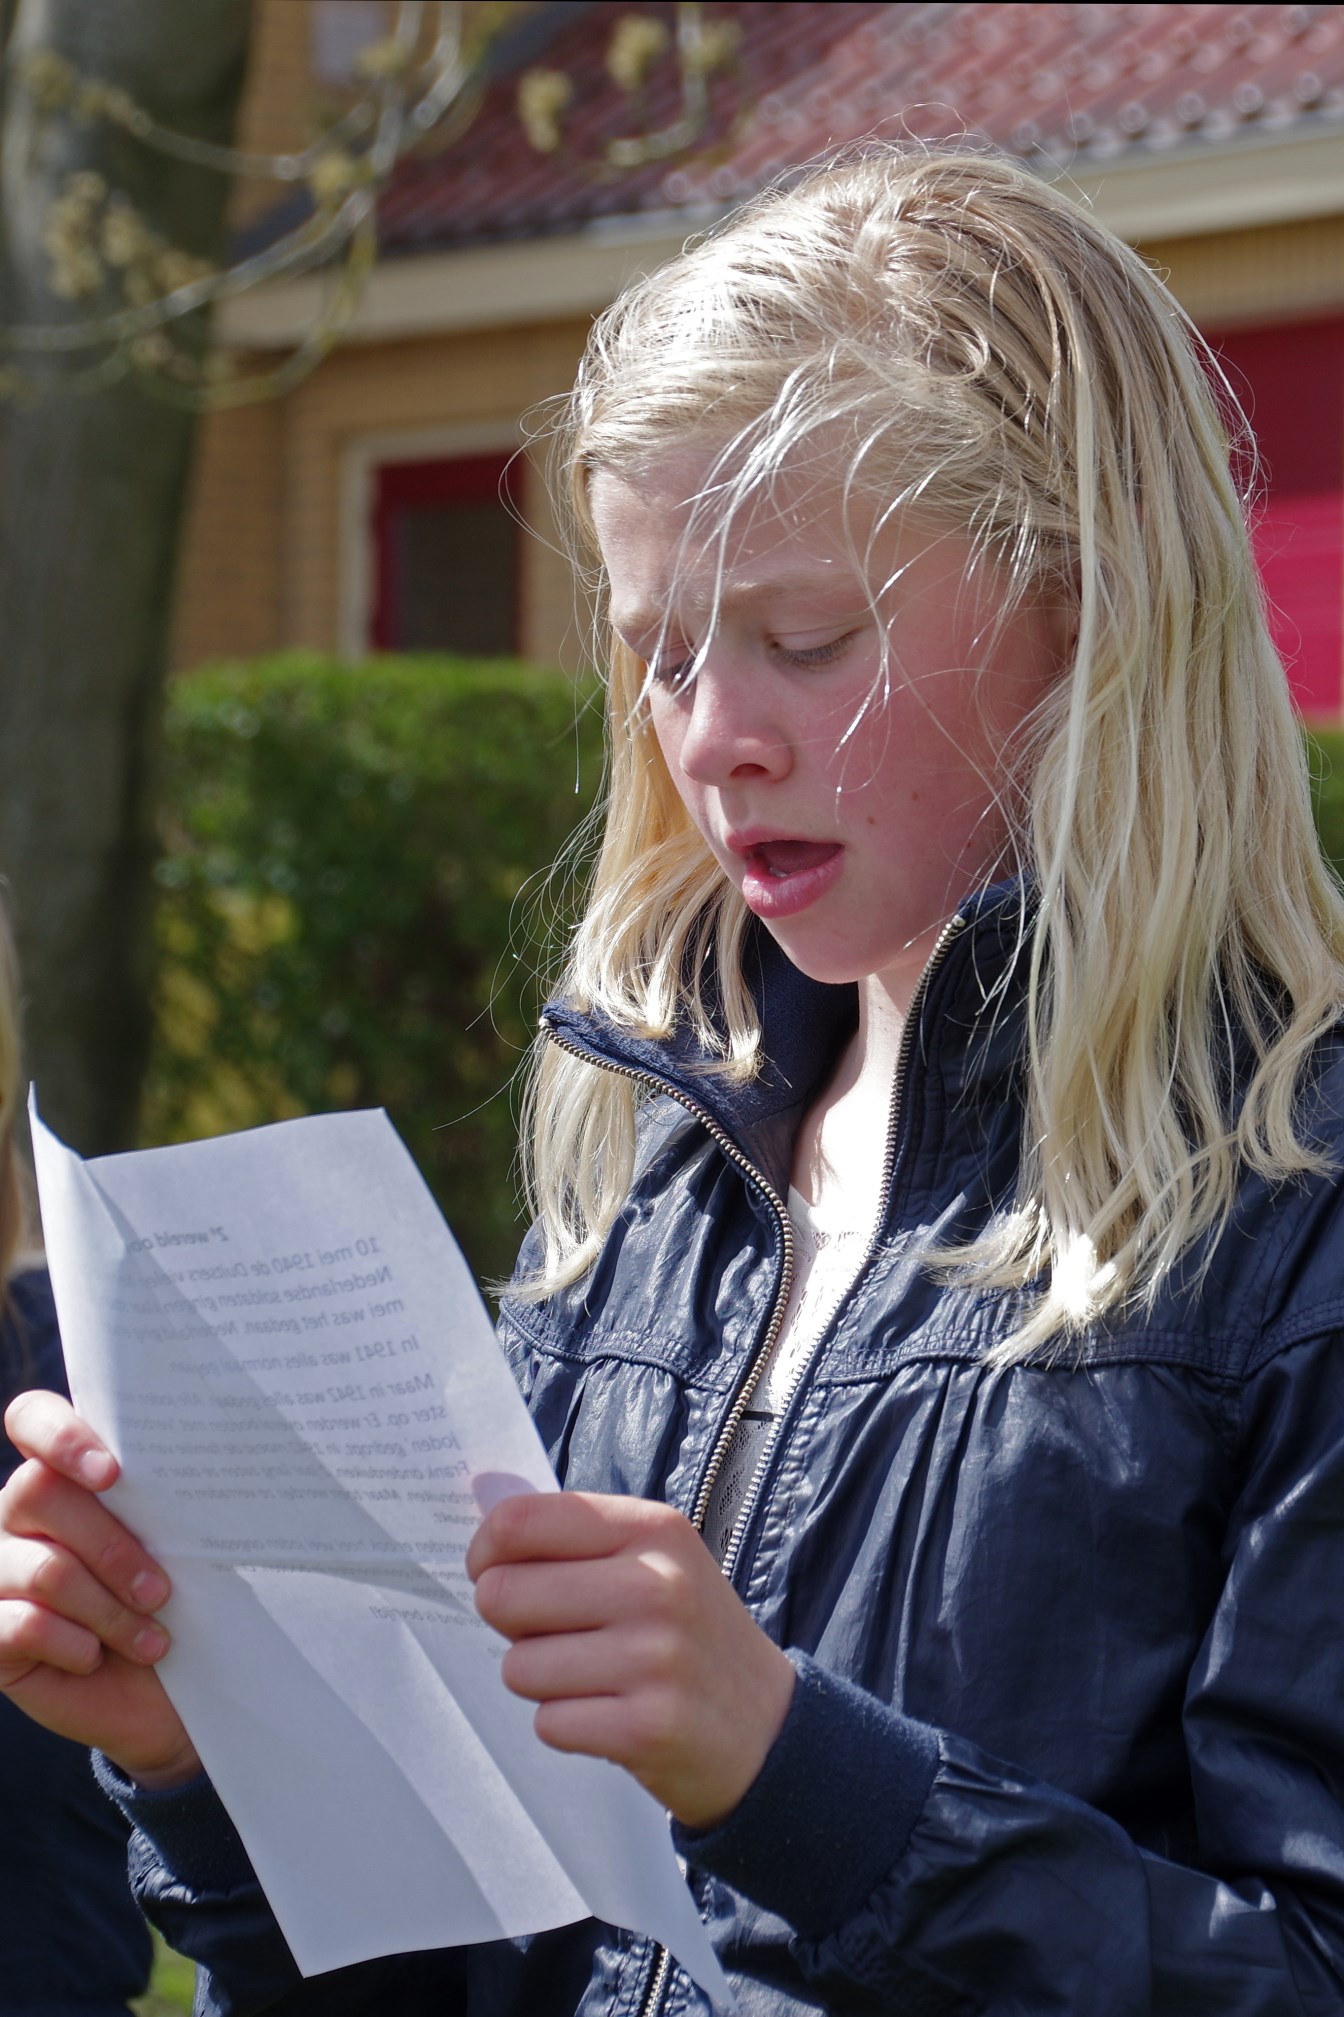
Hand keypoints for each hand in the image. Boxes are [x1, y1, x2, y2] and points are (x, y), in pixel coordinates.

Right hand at [0, 1390, 200, 1786]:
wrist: (163, 1695)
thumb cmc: (178, 1604)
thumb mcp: (178, 1550)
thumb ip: (165, 1506)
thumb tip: (207, 1475)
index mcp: (65, 1473)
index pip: (32, 1419)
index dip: (60, 1434)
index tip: (111, 1472)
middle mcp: (19, 1513)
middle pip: (38, 1492)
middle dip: (110, 1545)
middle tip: (161, 1589)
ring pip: (42, 1569)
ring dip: (108, 1608)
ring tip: (152, 1639)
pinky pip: (23, 1626)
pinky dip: (74, 1644)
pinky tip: (97, 1656)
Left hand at [467, 1491, 795, 1828]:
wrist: (768, 1727)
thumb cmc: (687, 1634)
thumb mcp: (653, 1561)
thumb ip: (576, 1539)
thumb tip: (481, 1521)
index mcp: (652, 1529)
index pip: (521, 1521)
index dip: (485, 1550)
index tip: (488, 1569)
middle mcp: (658, 1585)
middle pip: (503, 1595)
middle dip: (510, 1624)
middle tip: (552, 1634)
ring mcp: (657, 1659)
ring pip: (518, 1667)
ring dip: (541, 1681)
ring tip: (594, 1678)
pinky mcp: (649, 1729)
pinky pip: (549, 1723)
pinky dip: (567, 1725)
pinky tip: (611, 1715)